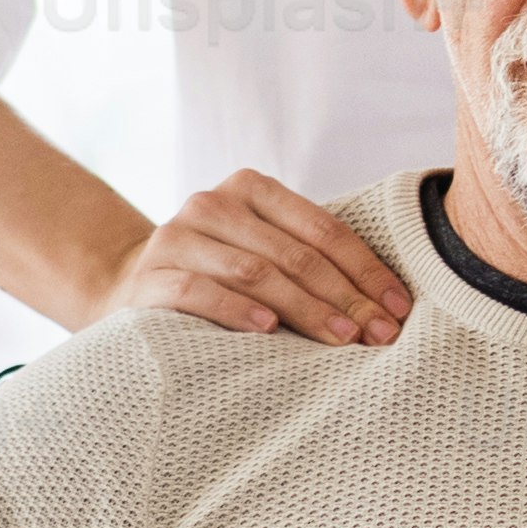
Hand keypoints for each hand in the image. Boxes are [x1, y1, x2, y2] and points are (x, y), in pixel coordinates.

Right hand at [101, 168, 406, 347]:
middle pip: (294, 253)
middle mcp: (213, 203)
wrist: (128, 287)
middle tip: (378, 334)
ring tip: (340, 338)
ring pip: (254, 271)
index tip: (398, 307)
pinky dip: (236, 311)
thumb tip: (389, 302)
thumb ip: (308, 257)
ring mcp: (177, 237)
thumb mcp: (261, 250)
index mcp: (251, 189)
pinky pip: (198, 291)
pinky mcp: (149, 276)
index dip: (365, 268)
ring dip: (304, 309)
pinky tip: (268, 330)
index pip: (322, 227)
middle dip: (344, 296)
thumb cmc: (219, 274)